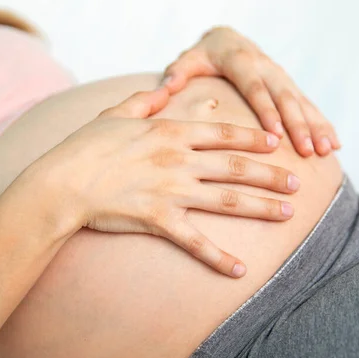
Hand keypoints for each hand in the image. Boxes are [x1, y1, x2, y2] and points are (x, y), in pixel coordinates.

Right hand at [33, 88, 299, 277]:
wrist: (63, 181)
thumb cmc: (85, 146)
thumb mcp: (115, 113)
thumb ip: (144, 99)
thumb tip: (165, 87)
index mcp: (170, 131)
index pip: (223, 134)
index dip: (253, 140)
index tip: (276, 144)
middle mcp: (179, 160)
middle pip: (236, 167)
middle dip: (270, 175)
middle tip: (296, 183)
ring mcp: (172, 191)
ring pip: (227, 200)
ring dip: (260, 207)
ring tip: (287, 213)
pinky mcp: (159, 220)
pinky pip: (195, 242)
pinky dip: (218, 258)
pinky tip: (240, 270)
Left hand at [161, 26, 340, 156]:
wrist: (228, 39)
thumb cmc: (204, 56)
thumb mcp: (189, 59)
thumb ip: (178, 72)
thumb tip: (167, 86)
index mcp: (241, 63)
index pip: (256, 89)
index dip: (267, 111)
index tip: (276, 135)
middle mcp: (266, 68)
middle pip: (285, 97)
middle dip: (299, 124)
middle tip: (308, 149)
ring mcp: (281, 77)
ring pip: (302, 102)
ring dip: (316, 126)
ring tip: (327, 149)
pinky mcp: (289, 85)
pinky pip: (309, 105)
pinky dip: (323, 123)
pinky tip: (334, 144)